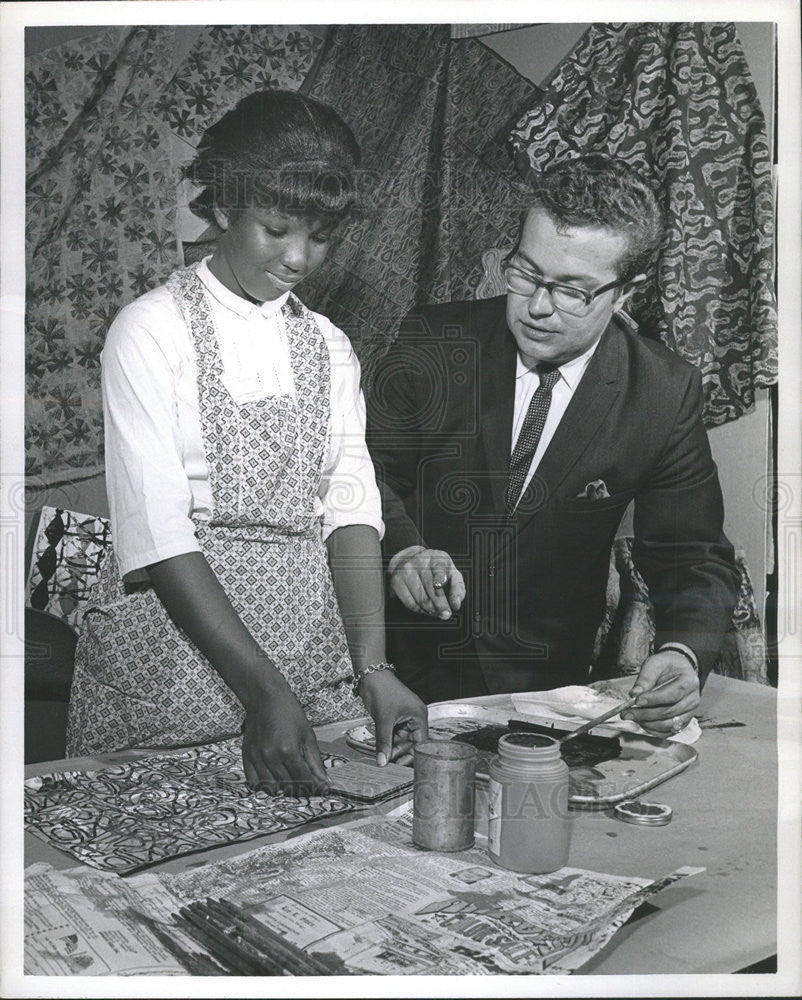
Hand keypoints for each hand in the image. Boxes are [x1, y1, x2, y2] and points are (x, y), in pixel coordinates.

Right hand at [241, 679, 330, 795]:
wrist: (265, 698)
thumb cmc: (289, 713)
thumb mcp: (308, 736)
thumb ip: (316, 762)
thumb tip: (325, 783)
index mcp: (288, 751)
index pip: (304, 780)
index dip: (316, 787)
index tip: (322, 789)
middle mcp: (271, 757)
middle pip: (288, 787)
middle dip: (302, 789)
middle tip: (308, 784)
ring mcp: (257, 758)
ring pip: (271, 788)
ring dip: (284, 789)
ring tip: (292, 781)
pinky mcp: (247, 757)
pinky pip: (254, 782)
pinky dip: (264, 785)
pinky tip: (274, 779)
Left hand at [359, 669, 428, 765]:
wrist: (370, 675)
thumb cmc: (381, 691)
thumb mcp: (383, 720)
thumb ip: (383, 742)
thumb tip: (383, 762)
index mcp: (419, 715)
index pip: (420, 742)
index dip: (412, 755)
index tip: (402, 767)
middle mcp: (415, 716)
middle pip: (410, 741)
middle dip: (400, 752)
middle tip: (389, 764)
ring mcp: (404, 716)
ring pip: (401, 738)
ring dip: (392, 747)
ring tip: (383, 757)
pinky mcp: (395, 716)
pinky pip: (394, 732)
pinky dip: (388, 740)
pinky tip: (381, 748)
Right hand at [387, 545, 465, 618]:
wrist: (410, 560)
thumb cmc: (435, 570)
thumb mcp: (451, 573)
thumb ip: (457, 588)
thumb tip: (456, 604)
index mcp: (436, 557)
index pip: (439, 569)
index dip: (440, 579)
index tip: (443, 590)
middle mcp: (419, 562)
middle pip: (431, 589)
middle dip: (441, 605)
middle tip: (446, 614)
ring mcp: (406, 571)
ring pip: (421, 599)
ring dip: (432, 610)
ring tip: (437, 612)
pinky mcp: (397, 582)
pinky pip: (411, 603)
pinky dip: (420, 610)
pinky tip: (426, 610)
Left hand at [621, 650, 700, 735]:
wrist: (678, 669)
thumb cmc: (667, 665)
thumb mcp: (655, 663)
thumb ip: (645, 678)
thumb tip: (635, 694)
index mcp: (689, 682)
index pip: (672, 694)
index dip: (654, 700)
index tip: (637, 700)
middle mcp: (693, 699)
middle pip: (669, 712)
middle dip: (645, 714)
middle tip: (627, 713)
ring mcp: (690, 712)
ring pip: (669, 725)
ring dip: (648, 723)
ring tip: (633, 717)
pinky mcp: (684, 721)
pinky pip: (669, 731)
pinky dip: (654, 730)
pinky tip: (642, 723)